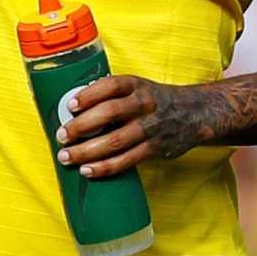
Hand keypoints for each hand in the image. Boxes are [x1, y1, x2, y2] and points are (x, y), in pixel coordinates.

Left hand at [54, 74, 217, 178]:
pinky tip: (88, 170)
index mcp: (136, 85)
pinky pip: (127, 161)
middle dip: (81, 126)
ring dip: (87, 151)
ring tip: (67, 157)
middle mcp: (144, 104)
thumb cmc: (155, 100)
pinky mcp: (154, 149)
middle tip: (61, 136)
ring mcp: (150, 128)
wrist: (195, 113)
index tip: (70, 106)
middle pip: (109, 114)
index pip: (110, 86)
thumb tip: (75, 107)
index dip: (88, 95)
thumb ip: (112, 95)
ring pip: (115, 141)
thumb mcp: (137, 87)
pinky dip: (105, 167)